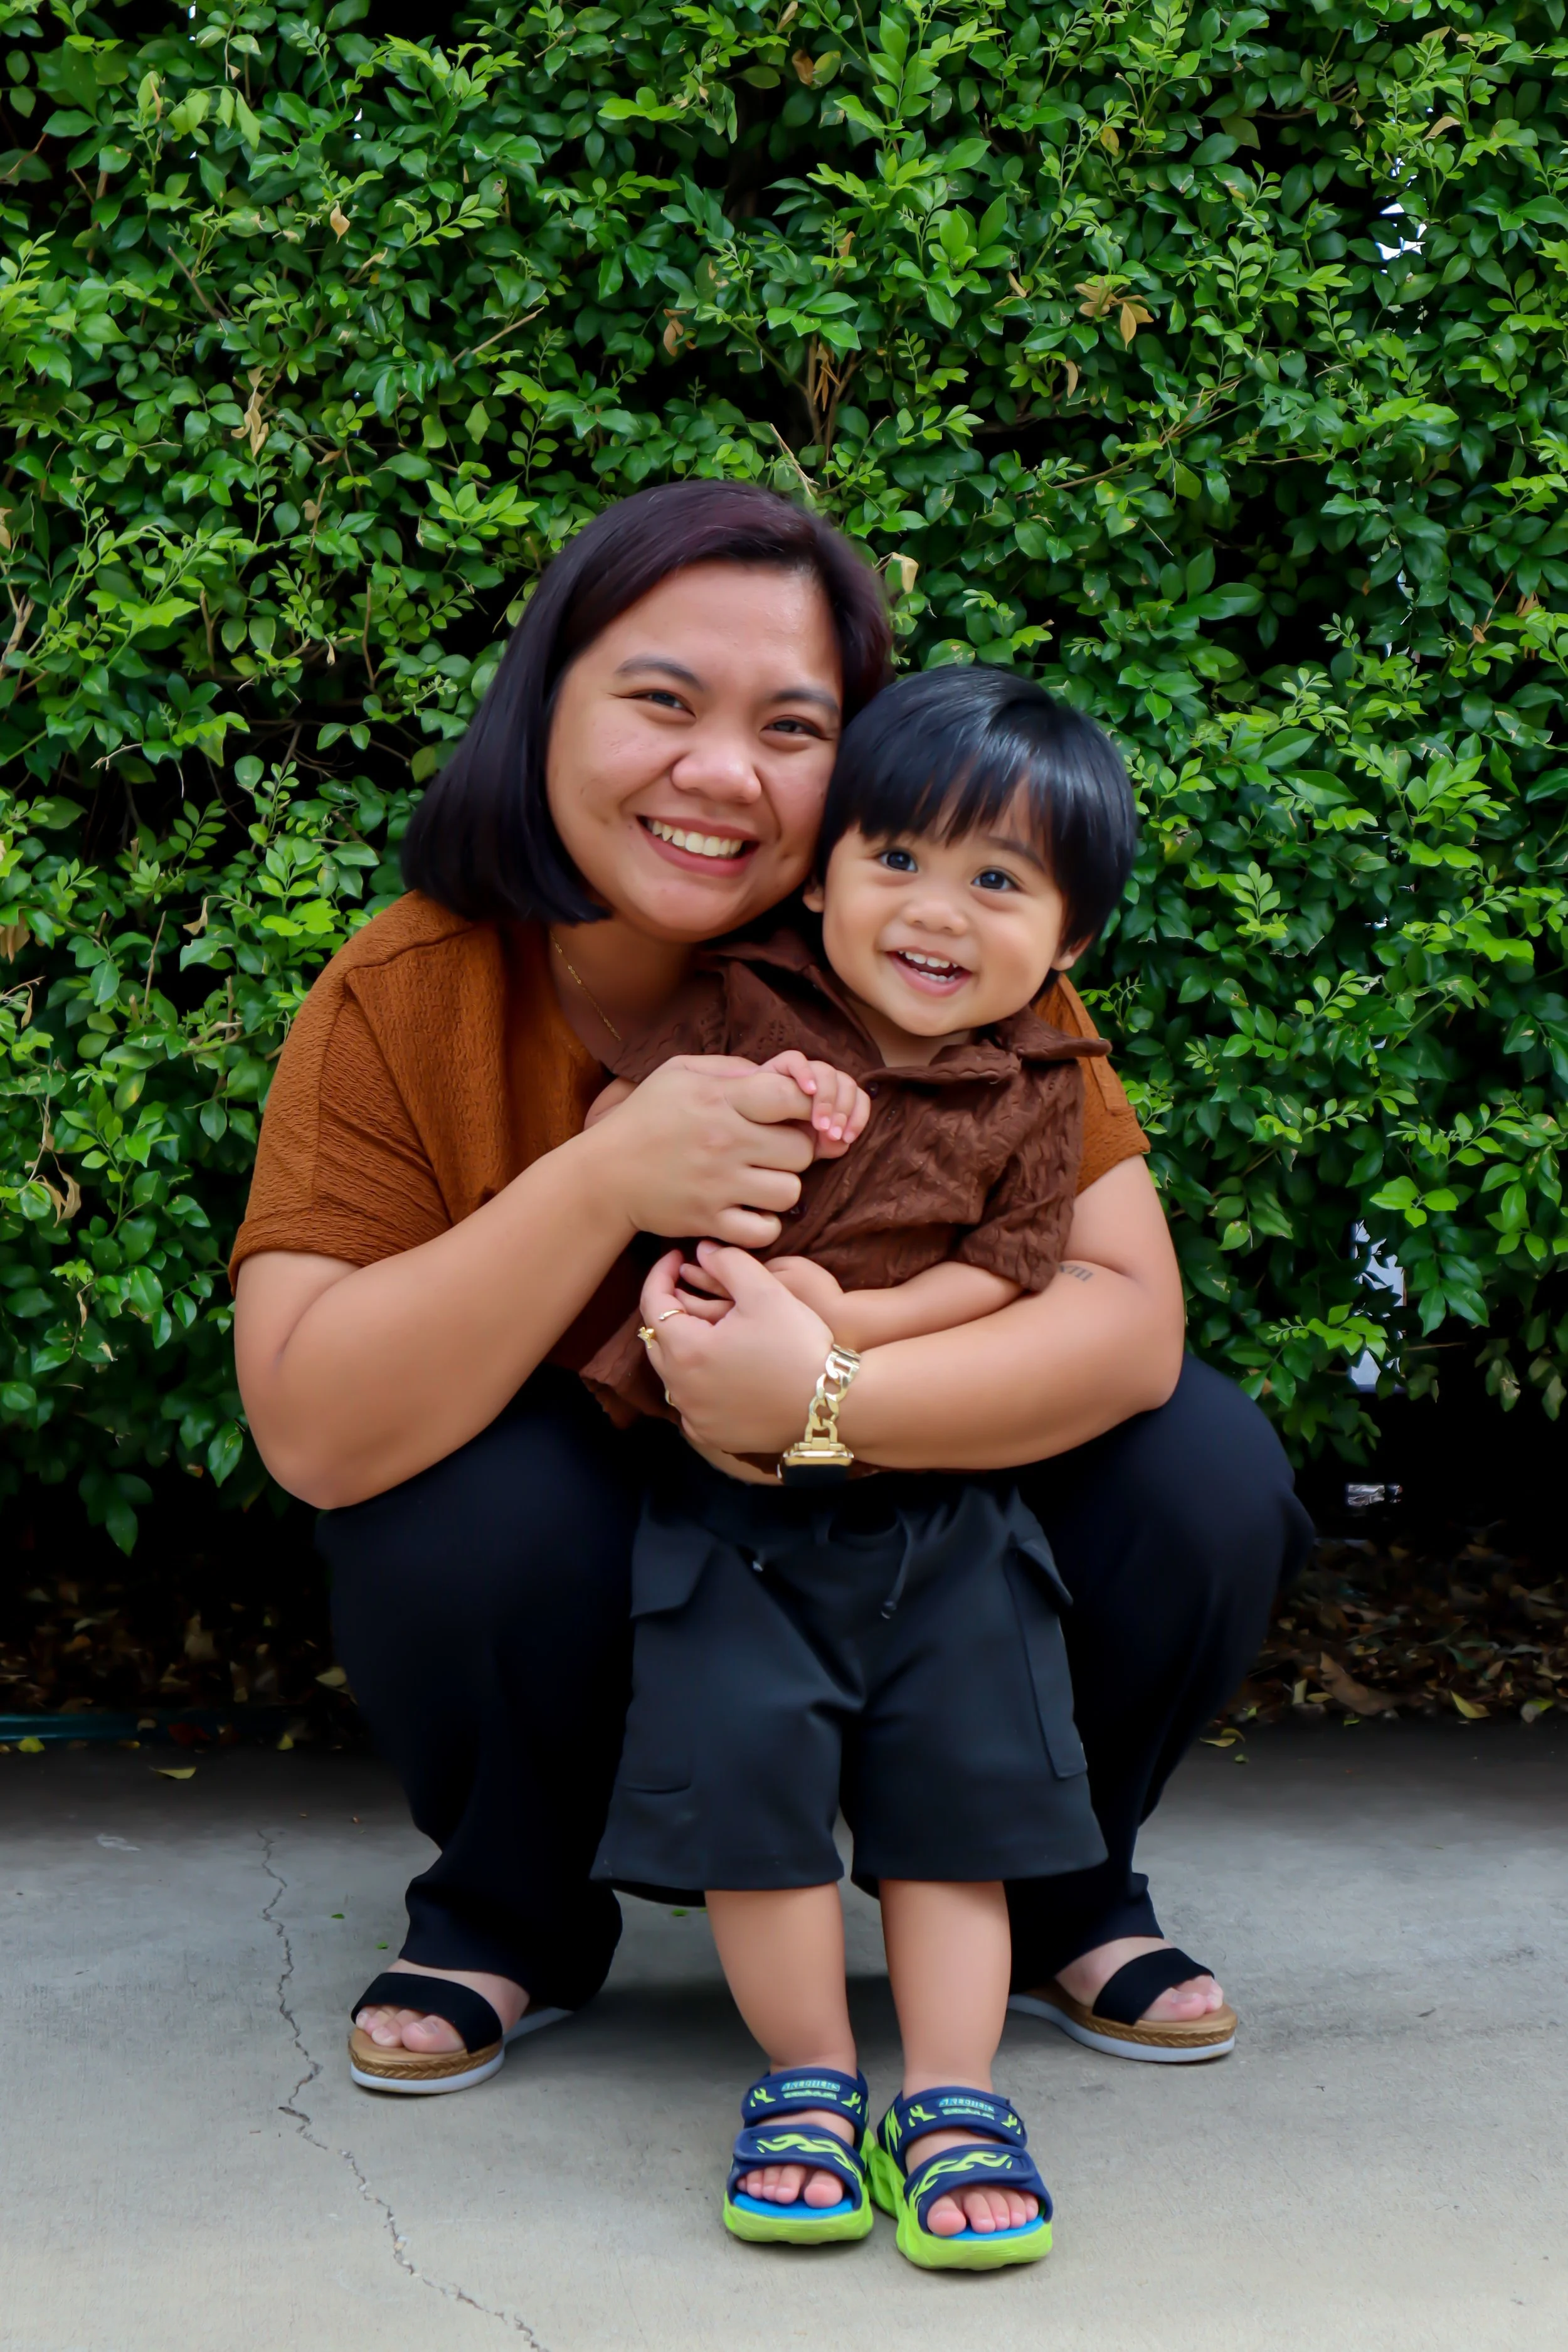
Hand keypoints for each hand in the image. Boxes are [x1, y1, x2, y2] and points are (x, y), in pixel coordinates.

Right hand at [580, 1054, 817, 1247]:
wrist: (604, 1174)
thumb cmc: (645, 1118)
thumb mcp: (680, 1073)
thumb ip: (732, 1069)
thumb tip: (780, 1075)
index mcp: (718, 1098)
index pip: (790, 1097)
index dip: (807, 1104)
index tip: (795, 1114)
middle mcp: (723, 1141)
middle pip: (801, 1149)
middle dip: (796, 1149)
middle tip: (774, 1150)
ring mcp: (717, 1185)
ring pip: (791, 1192)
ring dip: (781, 1187)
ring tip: (760, 1180)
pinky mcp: (709, 1220)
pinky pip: (765, 1231)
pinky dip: (764, 1224)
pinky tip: (749, 1209)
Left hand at [641, 1242, 833, 1455]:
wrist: (830, 1404)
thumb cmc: (797, 1345)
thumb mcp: (766, 1291)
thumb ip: (728, 1262)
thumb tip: (703, 1250)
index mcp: (685, 1351)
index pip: (652, 1304)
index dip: (659, 1274)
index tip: (675, 1256)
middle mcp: (680, 1389)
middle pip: (657, 1340)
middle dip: (669, 1310)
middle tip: (688, 1288)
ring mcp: (695, 1416)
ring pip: (672, 1373)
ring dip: (682, 1346)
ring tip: (706, 1325)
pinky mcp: (713, 1434)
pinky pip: (691, 1403)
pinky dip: (696, 1382)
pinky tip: (717, 1369)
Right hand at [759, 1051, 871, 1160]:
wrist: (749, 1118)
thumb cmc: (783, 1133)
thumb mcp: (809, 1146)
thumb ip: (829, 1146)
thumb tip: (841, 1143)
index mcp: (836, 1097)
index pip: (860, 1099)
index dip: (858, 1118)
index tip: (847, 1138)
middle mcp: (824, 1081)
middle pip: (848, 1085)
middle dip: (843, 1112)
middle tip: (831, 1134)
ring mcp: (805, 1070)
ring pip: (828, 1072)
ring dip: (827, 1099)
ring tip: (819, 1124)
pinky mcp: (782, 1065)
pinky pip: (797, 1060)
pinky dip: (806, 1073)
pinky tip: (808, 1091)